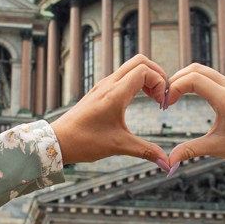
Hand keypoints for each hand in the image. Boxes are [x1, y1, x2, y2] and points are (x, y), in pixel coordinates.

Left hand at [51, 55, 169, 166]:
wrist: (58, 141)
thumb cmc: (84, 141)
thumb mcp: (119, 146)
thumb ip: (146, 151)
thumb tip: (166, 163)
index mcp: (115, 93)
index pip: (144, 70)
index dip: (159, 82)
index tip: (161, 102)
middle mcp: (109, 84)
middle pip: (139, 61)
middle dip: (156, 73)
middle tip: (160, 94)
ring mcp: (103, 85)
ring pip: (129, 67)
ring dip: (145, 77)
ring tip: (151, 98)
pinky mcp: (99, 91)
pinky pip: (121, 76)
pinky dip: (134, 82)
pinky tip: (137, 100)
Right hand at [164, 64, 224, 170]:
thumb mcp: (215, 148)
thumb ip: (190, 150)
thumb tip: (168, 162)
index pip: (193, 80)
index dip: (174, 88)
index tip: (165, 105)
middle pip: (196, 69)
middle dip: (176, 80)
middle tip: (164, 98)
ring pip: (203, 70)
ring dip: (185, 79)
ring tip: (173, 96)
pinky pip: (211, 76)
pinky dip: (195, 81)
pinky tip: (187, 94)